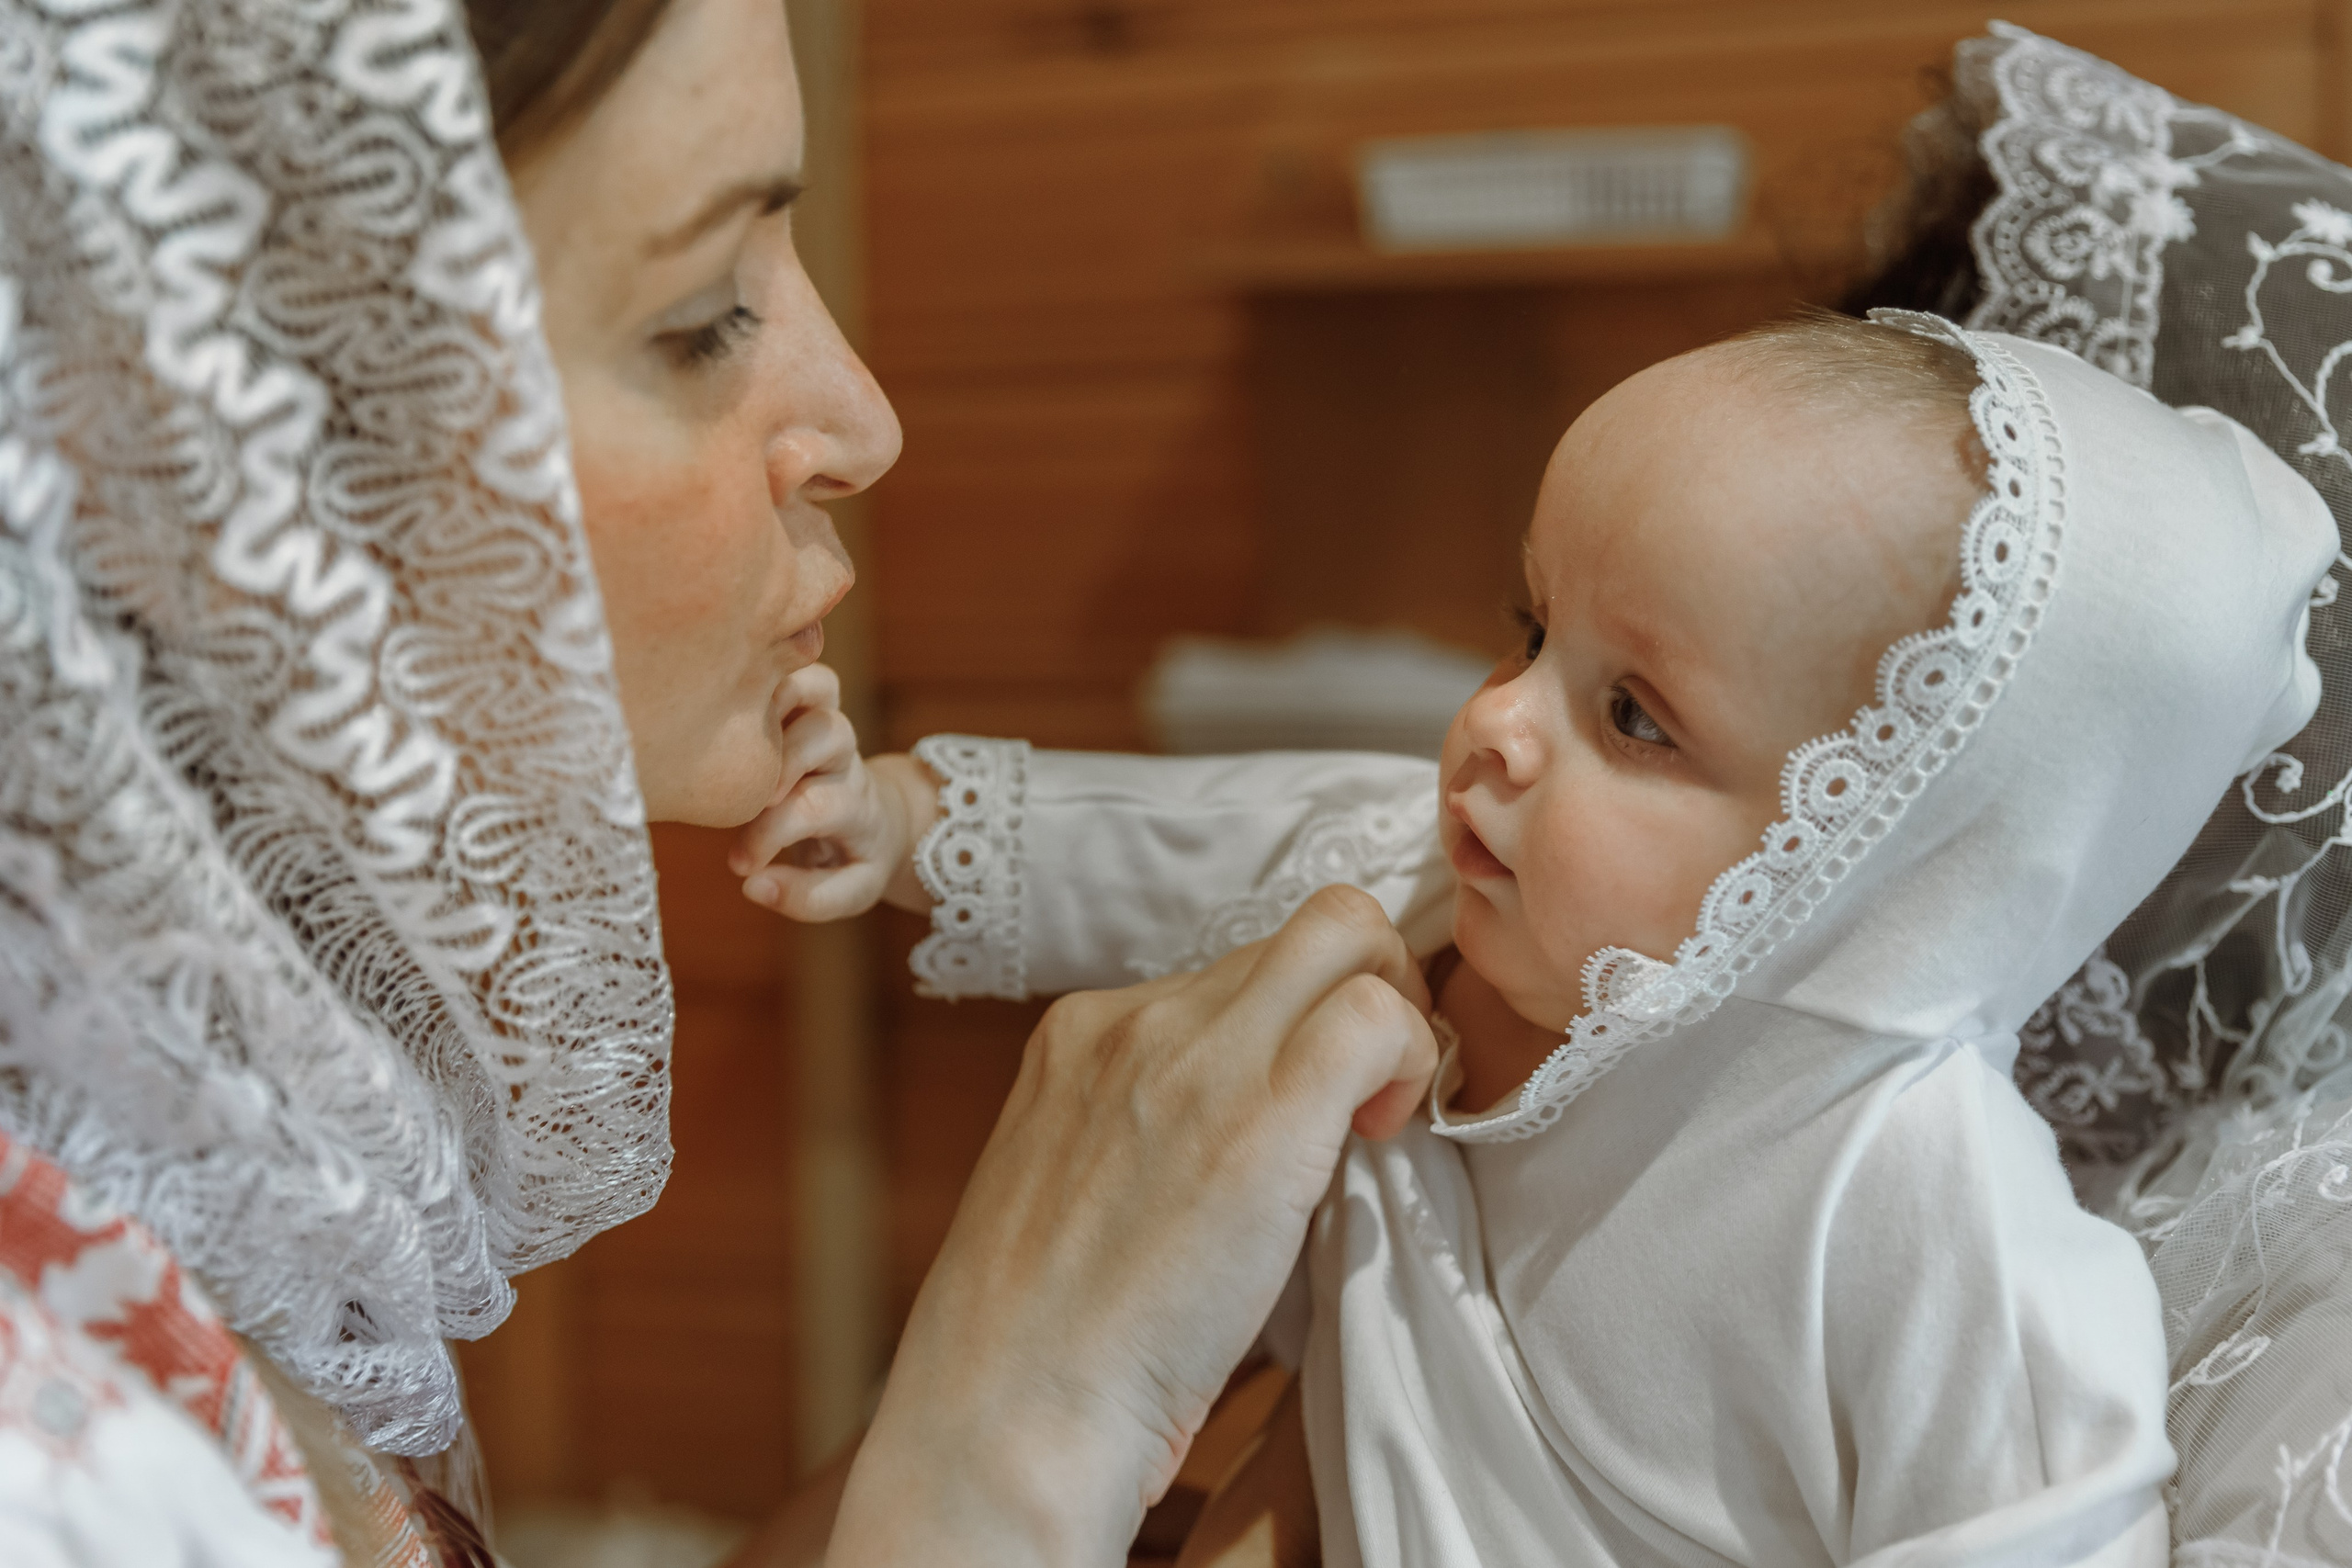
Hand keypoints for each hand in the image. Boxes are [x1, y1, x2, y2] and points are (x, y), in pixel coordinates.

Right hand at [727, 665, 938, 919]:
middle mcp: (846, 757)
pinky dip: (773, 669)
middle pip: (825, 733)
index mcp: (856, 806)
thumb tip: (753, 885)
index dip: (769, 834)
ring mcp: (831, 721)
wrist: (885, 821)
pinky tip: (734, 695)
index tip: (740, 866)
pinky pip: (803, 668)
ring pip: (816, 686)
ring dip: (773, 700)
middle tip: (740, 798)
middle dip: (778, 760)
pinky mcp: (816, 701)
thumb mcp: (849, 893)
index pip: (813, 808)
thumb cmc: (855, 859)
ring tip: (733, 736)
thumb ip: (805, 898)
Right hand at [829, 886, 1438, 1566]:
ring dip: (1395, 1012)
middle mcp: (1136, 1019)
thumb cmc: (1044, 1343)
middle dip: (1366, 991)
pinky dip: (1409, 1055)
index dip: (1294, 1025)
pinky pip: (1373, 1011)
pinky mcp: (1263, 1109)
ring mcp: (1195, 1053)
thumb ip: (1146, 1128)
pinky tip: (1379, 1137)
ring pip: (1346, 931)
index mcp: (1082, 1034)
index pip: (1233, 969)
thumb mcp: (1075, 1192)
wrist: (1010, 1409)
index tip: (1308, 1105)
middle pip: (1302, 931)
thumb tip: (1241, 1128)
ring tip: (1375, 1120)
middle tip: (1370, 1096)